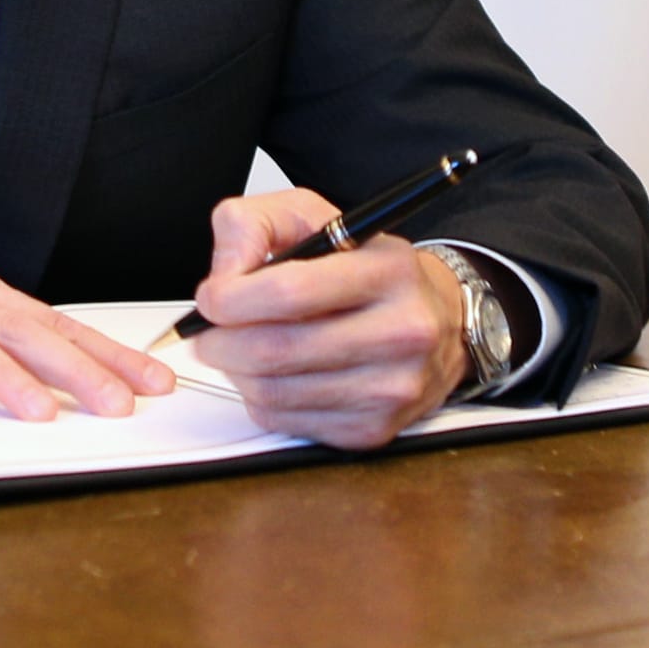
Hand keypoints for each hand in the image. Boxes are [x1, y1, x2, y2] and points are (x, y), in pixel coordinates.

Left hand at [189, 189, 468, 450]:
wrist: (439, 321)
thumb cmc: (370, 269)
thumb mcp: (316, 218)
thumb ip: (255, 225)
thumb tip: (223, 274)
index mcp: (389, 271)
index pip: (289, 292)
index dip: (230, 297)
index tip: (212, 297)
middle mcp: (401, 332)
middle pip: (275, 349)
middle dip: (221, 342)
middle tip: (209, 332)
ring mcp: (391, 388)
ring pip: (273, 391)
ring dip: (237, 372)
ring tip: (239, 350)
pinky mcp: (373, 430)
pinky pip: (285, 421)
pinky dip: (261, 399)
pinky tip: (274, 375)